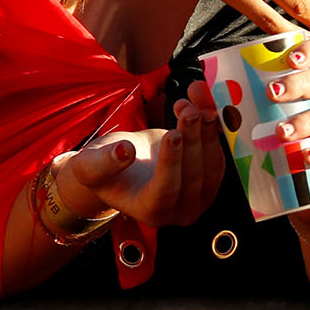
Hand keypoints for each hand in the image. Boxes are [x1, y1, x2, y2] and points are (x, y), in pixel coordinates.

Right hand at [54, 93, 222, 228]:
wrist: (125, 163)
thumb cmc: (104, 168)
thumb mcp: (90, 166)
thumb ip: (103, 162)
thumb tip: (123, 151)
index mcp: (148, 211)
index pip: (165, 191)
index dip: (170, 163)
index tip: (172, 134)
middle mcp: (178, 210)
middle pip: (193, 176)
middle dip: (192, 139)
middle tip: (188, 110)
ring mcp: (199, 196)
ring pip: (212, 163)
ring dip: (207, 129)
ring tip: (195, 99)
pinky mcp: (211, 176)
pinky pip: (219, 150)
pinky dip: (213, 124)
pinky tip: (201, 101)